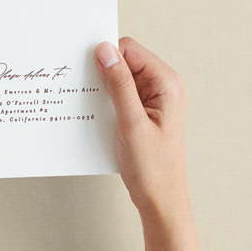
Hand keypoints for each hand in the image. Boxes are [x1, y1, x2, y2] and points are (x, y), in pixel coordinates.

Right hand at [95, 37, 189, 217]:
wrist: (160, 199)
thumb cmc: (152, 167)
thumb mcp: (131, 123)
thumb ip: (119, 84)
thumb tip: (105, 50)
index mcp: (166, 83)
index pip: (130, 50)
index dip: (106, 55)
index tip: (85, 68)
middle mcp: (162, 87)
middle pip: (124, 62)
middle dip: (102, 72)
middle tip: (85, 89)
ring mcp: (153, 100)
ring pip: (120, 80)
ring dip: (103, 89)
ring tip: (92, 106)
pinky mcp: (143, 113)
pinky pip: (120, 96)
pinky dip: (106, 101)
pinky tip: (97, 115)